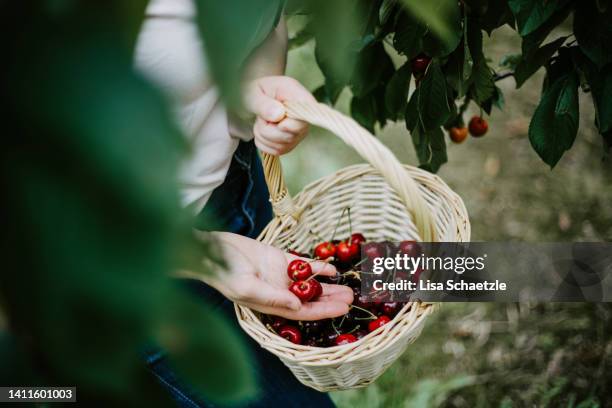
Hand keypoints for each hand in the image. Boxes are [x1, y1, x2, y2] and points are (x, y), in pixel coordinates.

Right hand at [183, 232, 352, 319]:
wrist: (212, 249)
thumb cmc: (224, 272)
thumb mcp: (246, 288)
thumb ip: (272, 298)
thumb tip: (298, 307)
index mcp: (271, 305)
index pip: (303, 313)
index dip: (323, 312)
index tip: (343, 310)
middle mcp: (279, 293)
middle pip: (311, 300)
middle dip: (331, 300)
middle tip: (352, 298)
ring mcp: (280, 276)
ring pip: (310, 284)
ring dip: (328, 287)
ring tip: (348, 288)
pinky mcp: (280, 259)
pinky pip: (303, 265)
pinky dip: (317, 267)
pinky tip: (332, 269)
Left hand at [245, 76, 315, 155]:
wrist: (257, 98)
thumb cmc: (257, 92)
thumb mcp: (254, 93)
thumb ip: (264, 104)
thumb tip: (278, 114)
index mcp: (299, 98)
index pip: (305, 119)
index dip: (287, 125)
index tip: (274, 120)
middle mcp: (304, 117)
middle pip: (289, 136)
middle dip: (267, 129)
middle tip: (261, 116)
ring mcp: (299, 132)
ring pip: (281, 146)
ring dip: (263, 136)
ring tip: (261, 120)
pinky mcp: (291, 143)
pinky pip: (276, 151)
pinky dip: (263, 143)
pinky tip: (263, 129)